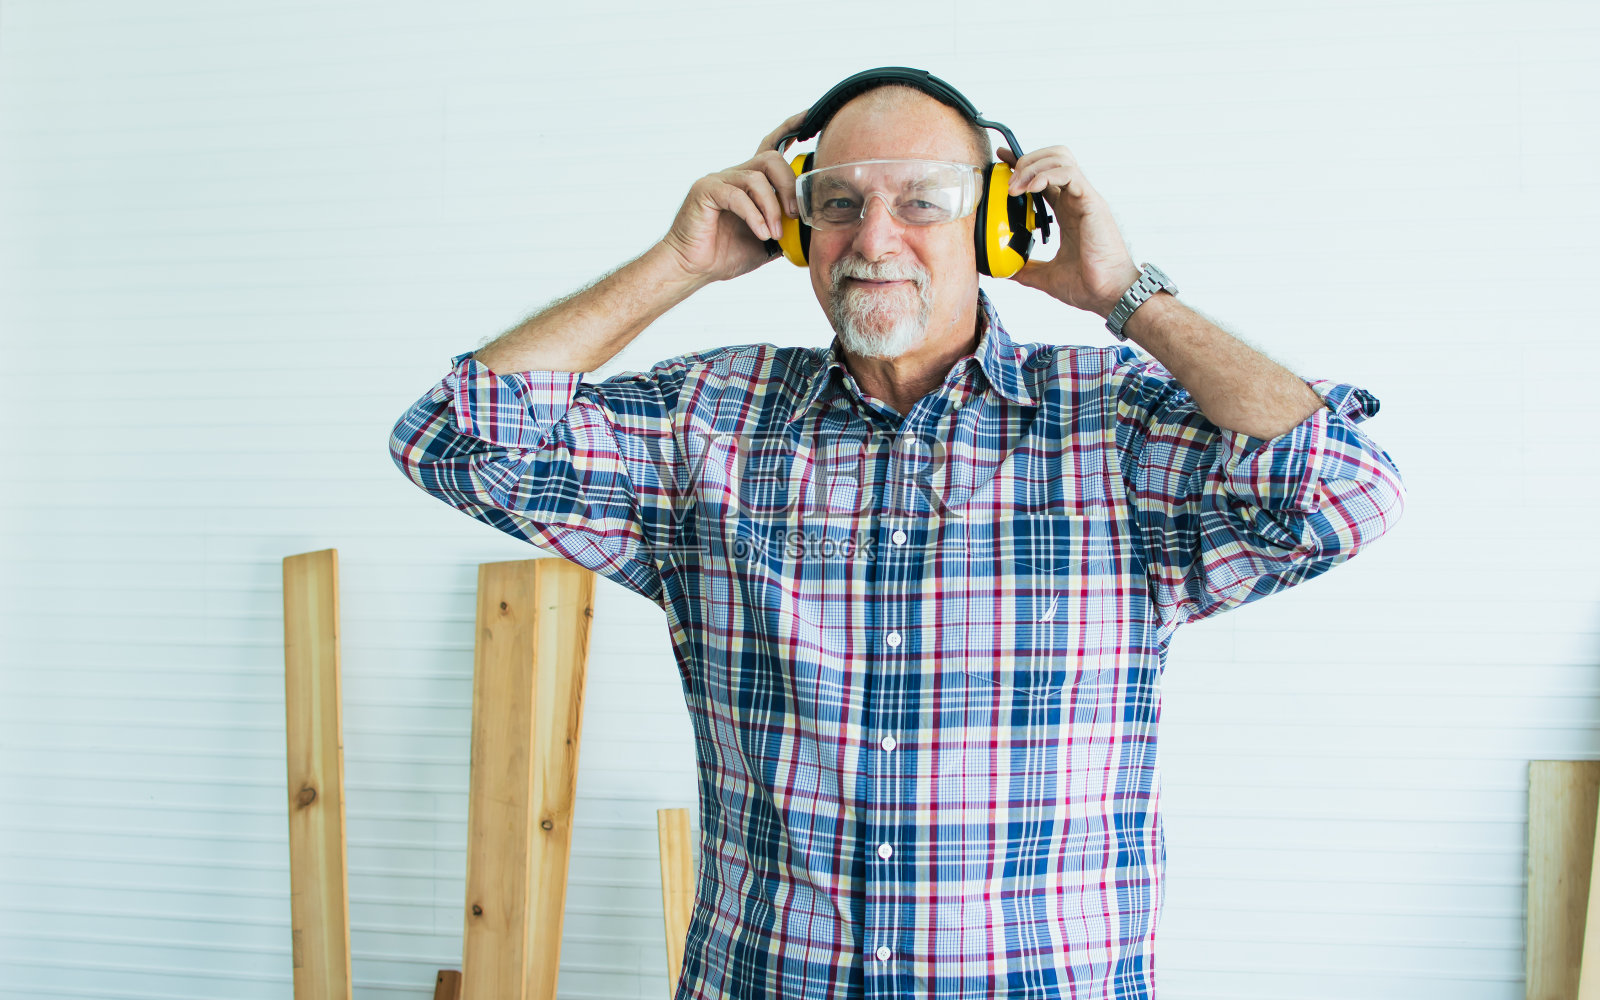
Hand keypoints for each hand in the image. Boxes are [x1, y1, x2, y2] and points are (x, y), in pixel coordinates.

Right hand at [659, 110, 807, 282]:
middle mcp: (734, 176)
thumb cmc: (724, 255)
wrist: (691, 269)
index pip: (771, 146)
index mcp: (748, 183)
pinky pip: (737, 196)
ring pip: (756, 178)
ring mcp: (718, 181)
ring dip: (771, 208)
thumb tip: (812, 228)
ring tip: (773, 233)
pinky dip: (754, 216)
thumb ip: (787, 230)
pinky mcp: (705, 191)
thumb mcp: (767, 243)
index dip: (790, 129)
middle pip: (770, 158)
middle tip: (794, 214)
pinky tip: (760, 233)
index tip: (810, 118)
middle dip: (788, 185)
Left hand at [999, 145, 1141, 317]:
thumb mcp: (1046, 276)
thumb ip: (1027, 270)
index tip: (1004, 160)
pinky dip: (1046, 175)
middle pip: (1053, 157)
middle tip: (1008, 180)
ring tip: (1016, 187)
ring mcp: (1084, 199)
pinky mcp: (1091, 202)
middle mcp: (1076, 200)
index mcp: (1066, 212)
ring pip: (1060, 158)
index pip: (1045, 176)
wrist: (1108, 294)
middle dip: (1026, 160)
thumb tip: (1005, 272)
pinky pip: (1069, 173)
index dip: (1024, 164)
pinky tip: (1031, 188)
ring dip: (1033, 166)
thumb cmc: (1088, 285)